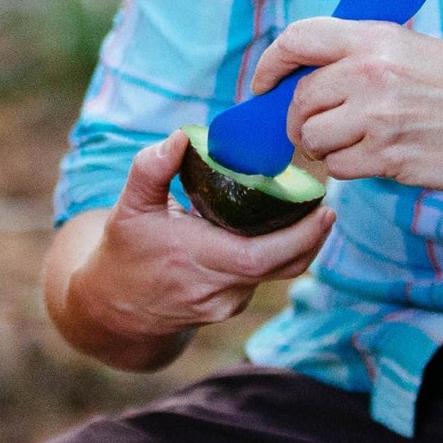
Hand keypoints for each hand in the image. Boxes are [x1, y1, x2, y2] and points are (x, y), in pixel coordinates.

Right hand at [68, 131, 332, 354]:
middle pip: (282, 266)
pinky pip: (264, 277)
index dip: (298, 236)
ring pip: (276, 273)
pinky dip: (278, 252)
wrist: (115, 305)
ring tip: (310, 209)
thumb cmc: (125, 248)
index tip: (323, 210)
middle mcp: (217, 289)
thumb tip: (180, 136)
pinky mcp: (230, 306)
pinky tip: (280, 226)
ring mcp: (226, 303)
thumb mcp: (129, 204)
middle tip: (326, 204)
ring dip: (298, 244)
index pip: (259, 256)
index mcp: (195, 260)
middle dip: (311, 236)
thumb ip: (152, 168)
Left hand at [252, 17, 442, 191]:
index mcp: (373, 38)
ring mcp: (379, 117)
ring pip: (313, 138)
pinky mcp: (391, 157)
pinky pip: (340, 167)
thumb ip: (357, 53)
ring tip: (349, 143)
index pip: (297, 39)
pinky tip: (371, 159)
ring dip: (321, 147)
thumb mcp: (408, 47)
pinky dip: (346, 168)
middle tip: (313, 128)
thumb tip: (304, 74)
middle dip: (297, 119)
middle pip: (299, 100)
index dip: (270, 64)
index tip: (262, 85)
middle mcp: (369, 73)